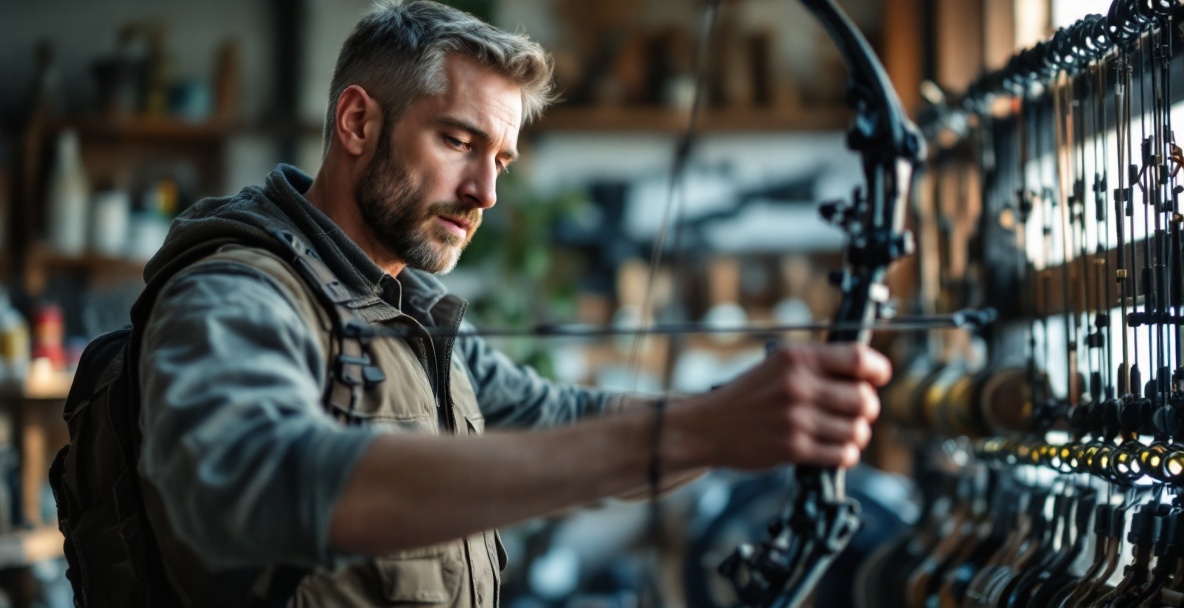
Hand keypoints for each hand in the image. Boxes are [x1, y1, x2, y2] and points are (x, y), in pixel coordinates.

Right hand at [671, 343, 890, 470]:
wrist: (709, 426)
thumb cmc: (747, 396)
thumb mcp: (777, 366)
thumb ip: (818, 366)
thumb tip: (867, 377)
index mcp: (797, 358)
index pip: (859, 358)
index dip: (878, 370)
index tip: (879, 378)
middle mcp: (798, 385)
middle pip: (864, 399)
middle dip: (867, 408)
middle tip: (856, 412)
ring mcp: (796, 418)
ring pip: (857, 430)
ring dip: (856, 435)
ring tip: (843, 433)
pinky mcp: (793, 448)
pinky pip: (842, 455)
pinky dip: (845, 454)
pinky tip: (833, 449)